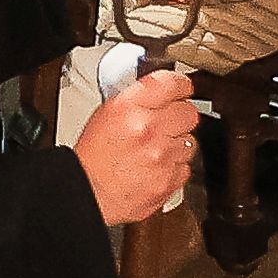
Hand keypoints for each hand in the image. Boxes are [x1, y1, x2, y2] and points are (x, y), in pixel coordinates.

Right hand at [76, 69, 201, 230]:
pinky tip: (155, 168)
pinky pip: (185, 166)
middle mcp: (148, 129)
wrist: (88, 194)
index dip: (181, 85)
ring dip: (176, 145)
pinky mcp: (169, 180)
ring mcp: (161, 156)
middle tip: (165, 124)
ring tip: (154, 151)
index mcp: (129, 107)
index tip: (183, 89)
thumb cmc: (91, 158)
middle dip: (179, 117)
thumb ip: (137, 100)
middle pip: (188, 112)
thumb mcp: (106, 114)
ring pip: (189, 141)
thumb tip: (161, 92)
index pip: (172, 83)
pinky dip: (173, 168)